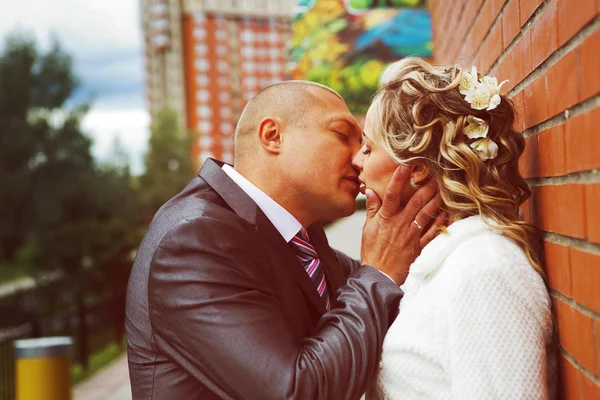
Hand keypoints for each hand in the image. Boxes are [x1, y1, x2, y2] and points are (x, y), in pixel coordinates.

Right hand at [361, 165, 445, 284]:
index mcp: (386, 219)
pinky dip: (440, 222)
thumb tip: (370, 190)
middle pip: (415, 201)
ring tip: (443, 188)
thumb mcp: (367, 229)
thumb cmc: (372, 252)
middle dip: (425, 186)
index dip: (399, 179)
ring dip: (435, 200)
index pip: (392, 194)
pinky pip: (432, 232)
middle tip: (434, 173)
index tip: (405, 165)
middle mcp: (399, 225)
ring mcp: (410, 236)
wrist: (379, 275)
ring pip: (426, 214)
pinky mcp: (419, 247)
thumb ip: (372, 209)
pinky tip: (447, 213)